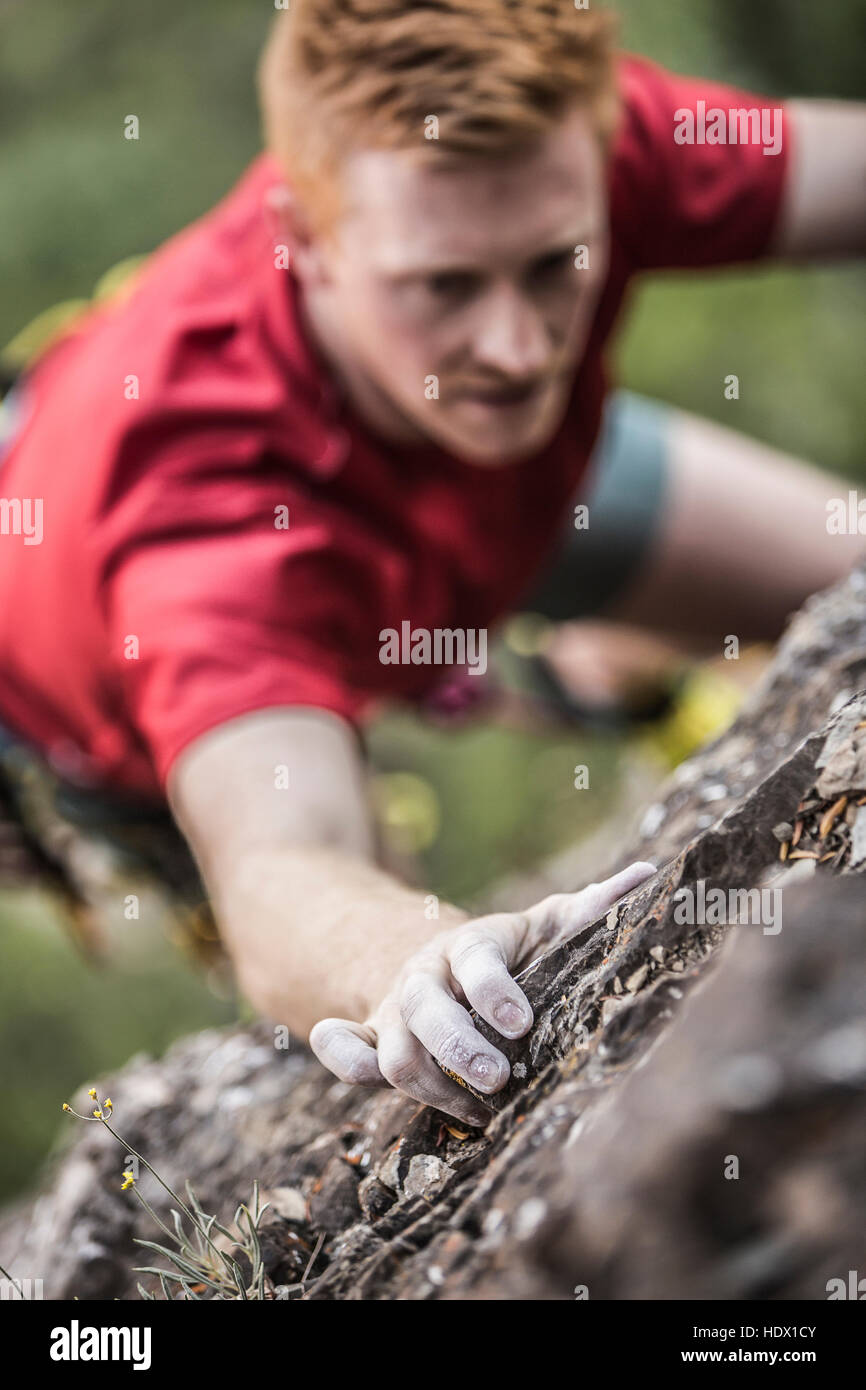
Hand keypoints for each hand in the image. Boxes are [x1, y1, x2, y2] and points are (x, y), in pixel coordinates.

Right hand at [309, 860, 654, 1126]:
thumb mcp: (542, 928)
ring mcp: (394, 1011)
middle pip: (426, 1012)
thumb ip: (587, 909)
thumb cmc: (507, 956)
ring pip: (394, 1053)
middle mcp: (426, 977)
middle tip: (498, 1079)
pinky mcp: (372, 1040)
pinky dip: (344, 1061)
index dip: (493, 990)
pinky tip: (374, 1079)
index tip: (521, 1022)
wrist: (433, 962)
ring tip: (483, 1110)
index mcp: (470, 946)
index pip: (475, 959)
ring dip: (433, 1086)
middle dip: (459, 1048)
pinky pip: (341, 1051)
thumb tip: (647, 874)